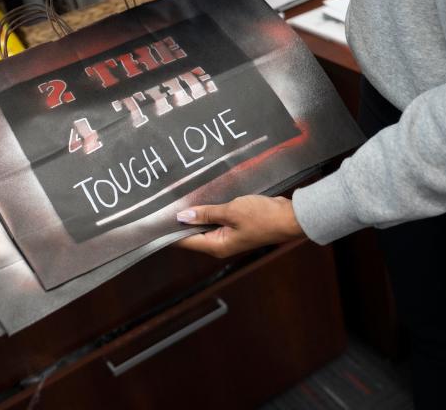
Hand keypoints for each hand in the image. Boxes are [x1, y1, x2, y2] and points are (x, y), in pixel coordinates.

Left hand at [174, 195, 305, 257]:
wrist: (290, 217)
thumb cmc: (262, 216)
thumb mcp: (231, 211)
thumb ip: (206, 214)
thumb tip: (181, 217)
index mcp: (216, 246)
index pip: (185, 240)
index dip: (169, 230)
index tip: (155, 219)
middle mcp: (220, 244)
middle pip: (192, 234)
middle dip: (181, 220)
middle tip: (165, 202)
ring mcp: (228, 236)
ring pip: (204, 226)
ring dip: (196, 214)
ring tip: (180, 198)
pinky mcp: (236, 227)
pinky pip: (216, 220)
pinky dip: (209, 211)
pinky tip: (202, 199)